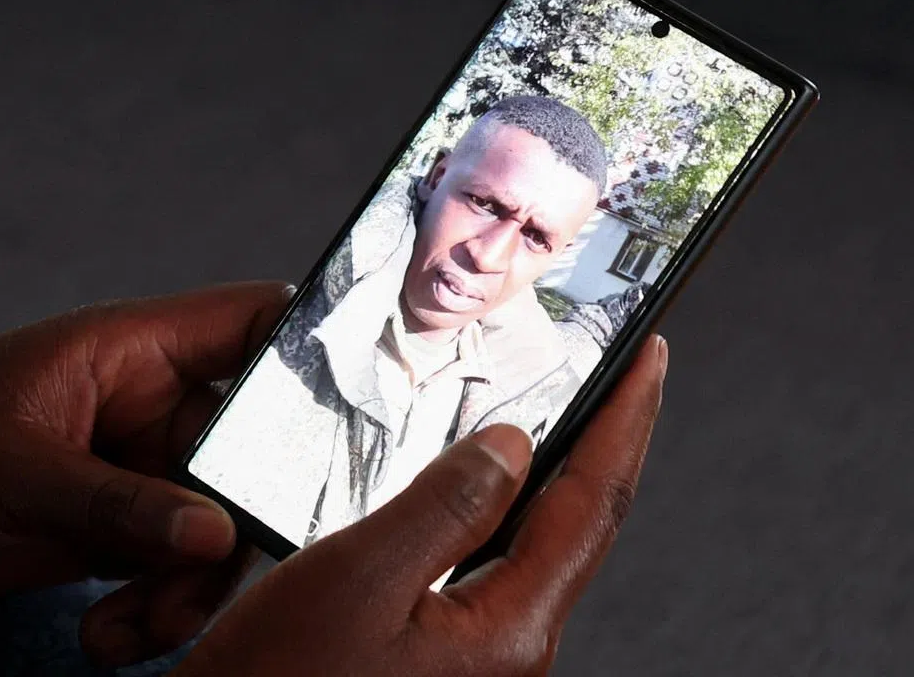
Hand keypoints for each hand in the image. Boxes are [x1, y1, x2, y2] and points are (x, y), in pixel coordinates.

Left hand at [0, 282, 289, 615]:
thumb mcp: (18, 469)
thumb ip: (121, 504)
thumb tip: (218, 535)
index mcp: (134, 351)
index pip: (250, 322)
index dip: (307, 350)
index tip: (347, 410)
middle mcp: (150, 405)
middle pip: (252, 447)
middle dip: (245, 518)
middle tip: (215, 568)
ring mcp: (138, 469)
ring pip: (217, 524)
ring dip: (194, 586)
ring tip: (136, 626)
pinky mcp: (119, 527)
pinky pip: (173, 569)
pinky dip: (158, 609)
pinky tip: (109, 634)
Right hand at [104, 334, 665, 674]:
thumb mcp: (359, 577)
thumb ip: (444, 507)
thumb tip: (512, 447)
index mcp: (507, 630)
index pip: (592, 504)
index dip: (625, 422)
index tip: (647, 358)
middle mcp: (510, 648)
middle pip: (579, 523)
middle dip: (604, 439)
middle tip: (617, 371)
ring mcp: (481, 655)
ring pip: (537, 542)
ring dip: (555, 468)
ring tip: (565, 408)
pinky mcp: (445, 653)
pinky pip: (493, 562)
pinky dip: (501, 505)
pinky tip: (481, 481)